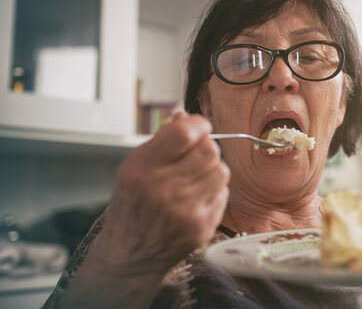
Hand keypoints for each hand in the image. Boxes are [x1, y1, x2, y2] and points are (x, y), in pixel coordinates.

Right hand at [88, 111, 229, 274]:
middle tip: (196, 155)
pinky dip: (214, 191)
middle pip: (209, 151)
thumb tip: (185, 116)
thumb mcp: (135, 167)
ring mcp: (185, 211)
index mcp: (142, 169)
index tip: (200, 126)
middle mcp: (163, 189)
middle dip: (206, 147)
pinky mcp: (202, 227)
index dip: (198, 124)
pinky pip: (223, 194)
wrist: (130, 253)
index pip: (183, 133)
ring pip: (222, 171)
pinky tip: (197, 198)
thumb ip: (162, 140)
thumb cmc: (132, 205)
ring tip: (196, 177)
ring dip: (213, 169)